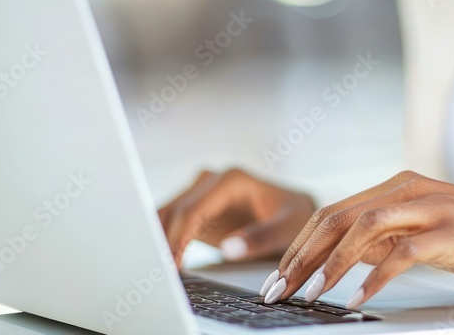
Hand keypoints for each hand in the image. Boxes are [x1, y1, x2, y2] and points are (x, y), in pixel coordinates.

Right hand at [158, 169, 314, 268]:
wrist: (294, 212)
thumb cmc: (294, 217)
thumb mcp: (286, 228)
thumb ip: (261, 238)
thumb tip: (228, 248)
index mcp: (231, 180)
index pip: (193, 210)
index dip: (177, 238)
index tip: (171, 265)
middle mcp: (211, 180)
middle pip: (175, 212)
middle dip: (163, 242)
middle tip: (159, 274)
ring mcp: (201, 191)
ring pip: (167, 215)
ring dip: (159, 240)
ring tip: (158, 271)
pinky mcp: (197, 206)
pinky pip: (171, 222)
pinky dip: (164, 240)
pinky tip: (165, 262)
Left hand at [260, 171, 453, 307]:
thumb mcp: (426, 227)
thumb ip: (387, 235)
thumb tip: (343, 257)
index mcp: (399, 185)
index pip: (333, 212)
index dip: (300, 245)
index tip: (279, 277)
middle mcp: (409, 189)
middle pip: (338, 217)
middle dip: (301, 256)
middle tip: (278, 290)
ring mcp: (430, 208)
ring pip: (363, 228)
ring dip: (330, 265)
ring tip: (308, 294)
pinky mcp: (450, 233)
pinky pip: (401, 254)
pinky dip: (373, 278)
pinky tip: (356, 300)